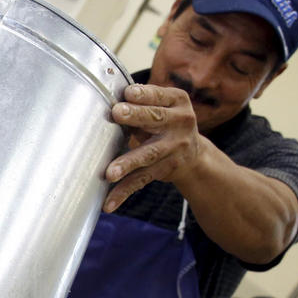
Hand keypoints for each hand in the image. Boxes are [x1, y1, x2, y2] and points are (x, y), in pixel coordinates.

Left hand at [103, 84, 207, 212]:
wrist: (193, 154)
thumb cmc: (164, 122)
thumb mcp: (161, 106)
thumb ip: (140, 102)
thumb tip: (104, 96)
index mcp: (177, 101)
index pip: (160, 95)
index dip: (144, 94)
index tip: (127, 93)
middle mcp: (180, 123)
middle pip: (156, 119)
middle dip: (136, 116)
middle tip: (116, 114)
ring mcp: (174, 148)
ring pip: (148, 154)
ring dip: (128, 163)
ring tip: (110, 173)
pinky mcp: (165, 169)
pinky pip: (142, 180)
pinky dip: (123, 192)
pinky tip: (109, 204)